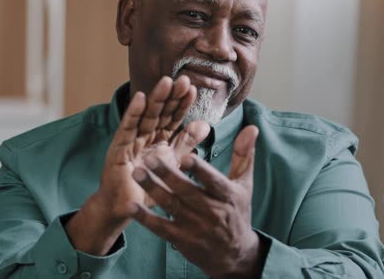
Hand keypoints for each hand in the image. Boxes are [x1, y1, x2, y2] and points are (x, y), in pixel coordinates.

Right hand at [97, 75, 206, 219]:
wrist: (128, 209)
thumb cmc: (149, 187)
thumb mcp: (174, 162)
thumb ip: (186, 143)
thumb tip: (205, 124)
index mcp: (158, 139)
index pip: (172, 118)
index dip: (182, 104)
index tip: (193, 88)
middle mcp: (144, 137)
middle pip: (160, 113)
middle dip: (171, 96)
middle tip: (183, 79)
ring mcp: (130, 141)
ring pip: (145, 117)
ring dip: (156, 99)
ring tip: (166, 82)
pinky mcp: (118, 150)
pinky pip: (127, 129)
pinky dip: (133, 114)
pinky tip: (141, 98)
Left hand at [131, 125, 266, 277]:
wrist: (235, 255)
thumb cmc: (238, 213)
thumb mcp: (245, 185)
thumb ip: (244, 155)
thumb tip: (251, 128)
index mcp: (228, 195)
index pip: (213, 181)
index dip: (199, 170)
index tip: (185, 156)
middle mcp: (212, 212)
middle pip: (187, 191)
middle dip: (167, 174)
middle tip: (149, 158)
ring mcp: (196, 227)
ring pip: (171, 206)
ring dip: (153, 190)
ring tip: (136, 173)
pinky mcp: (183, 240)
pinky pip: (161, 228)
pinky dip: (146, 218)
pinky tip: (132, 206)